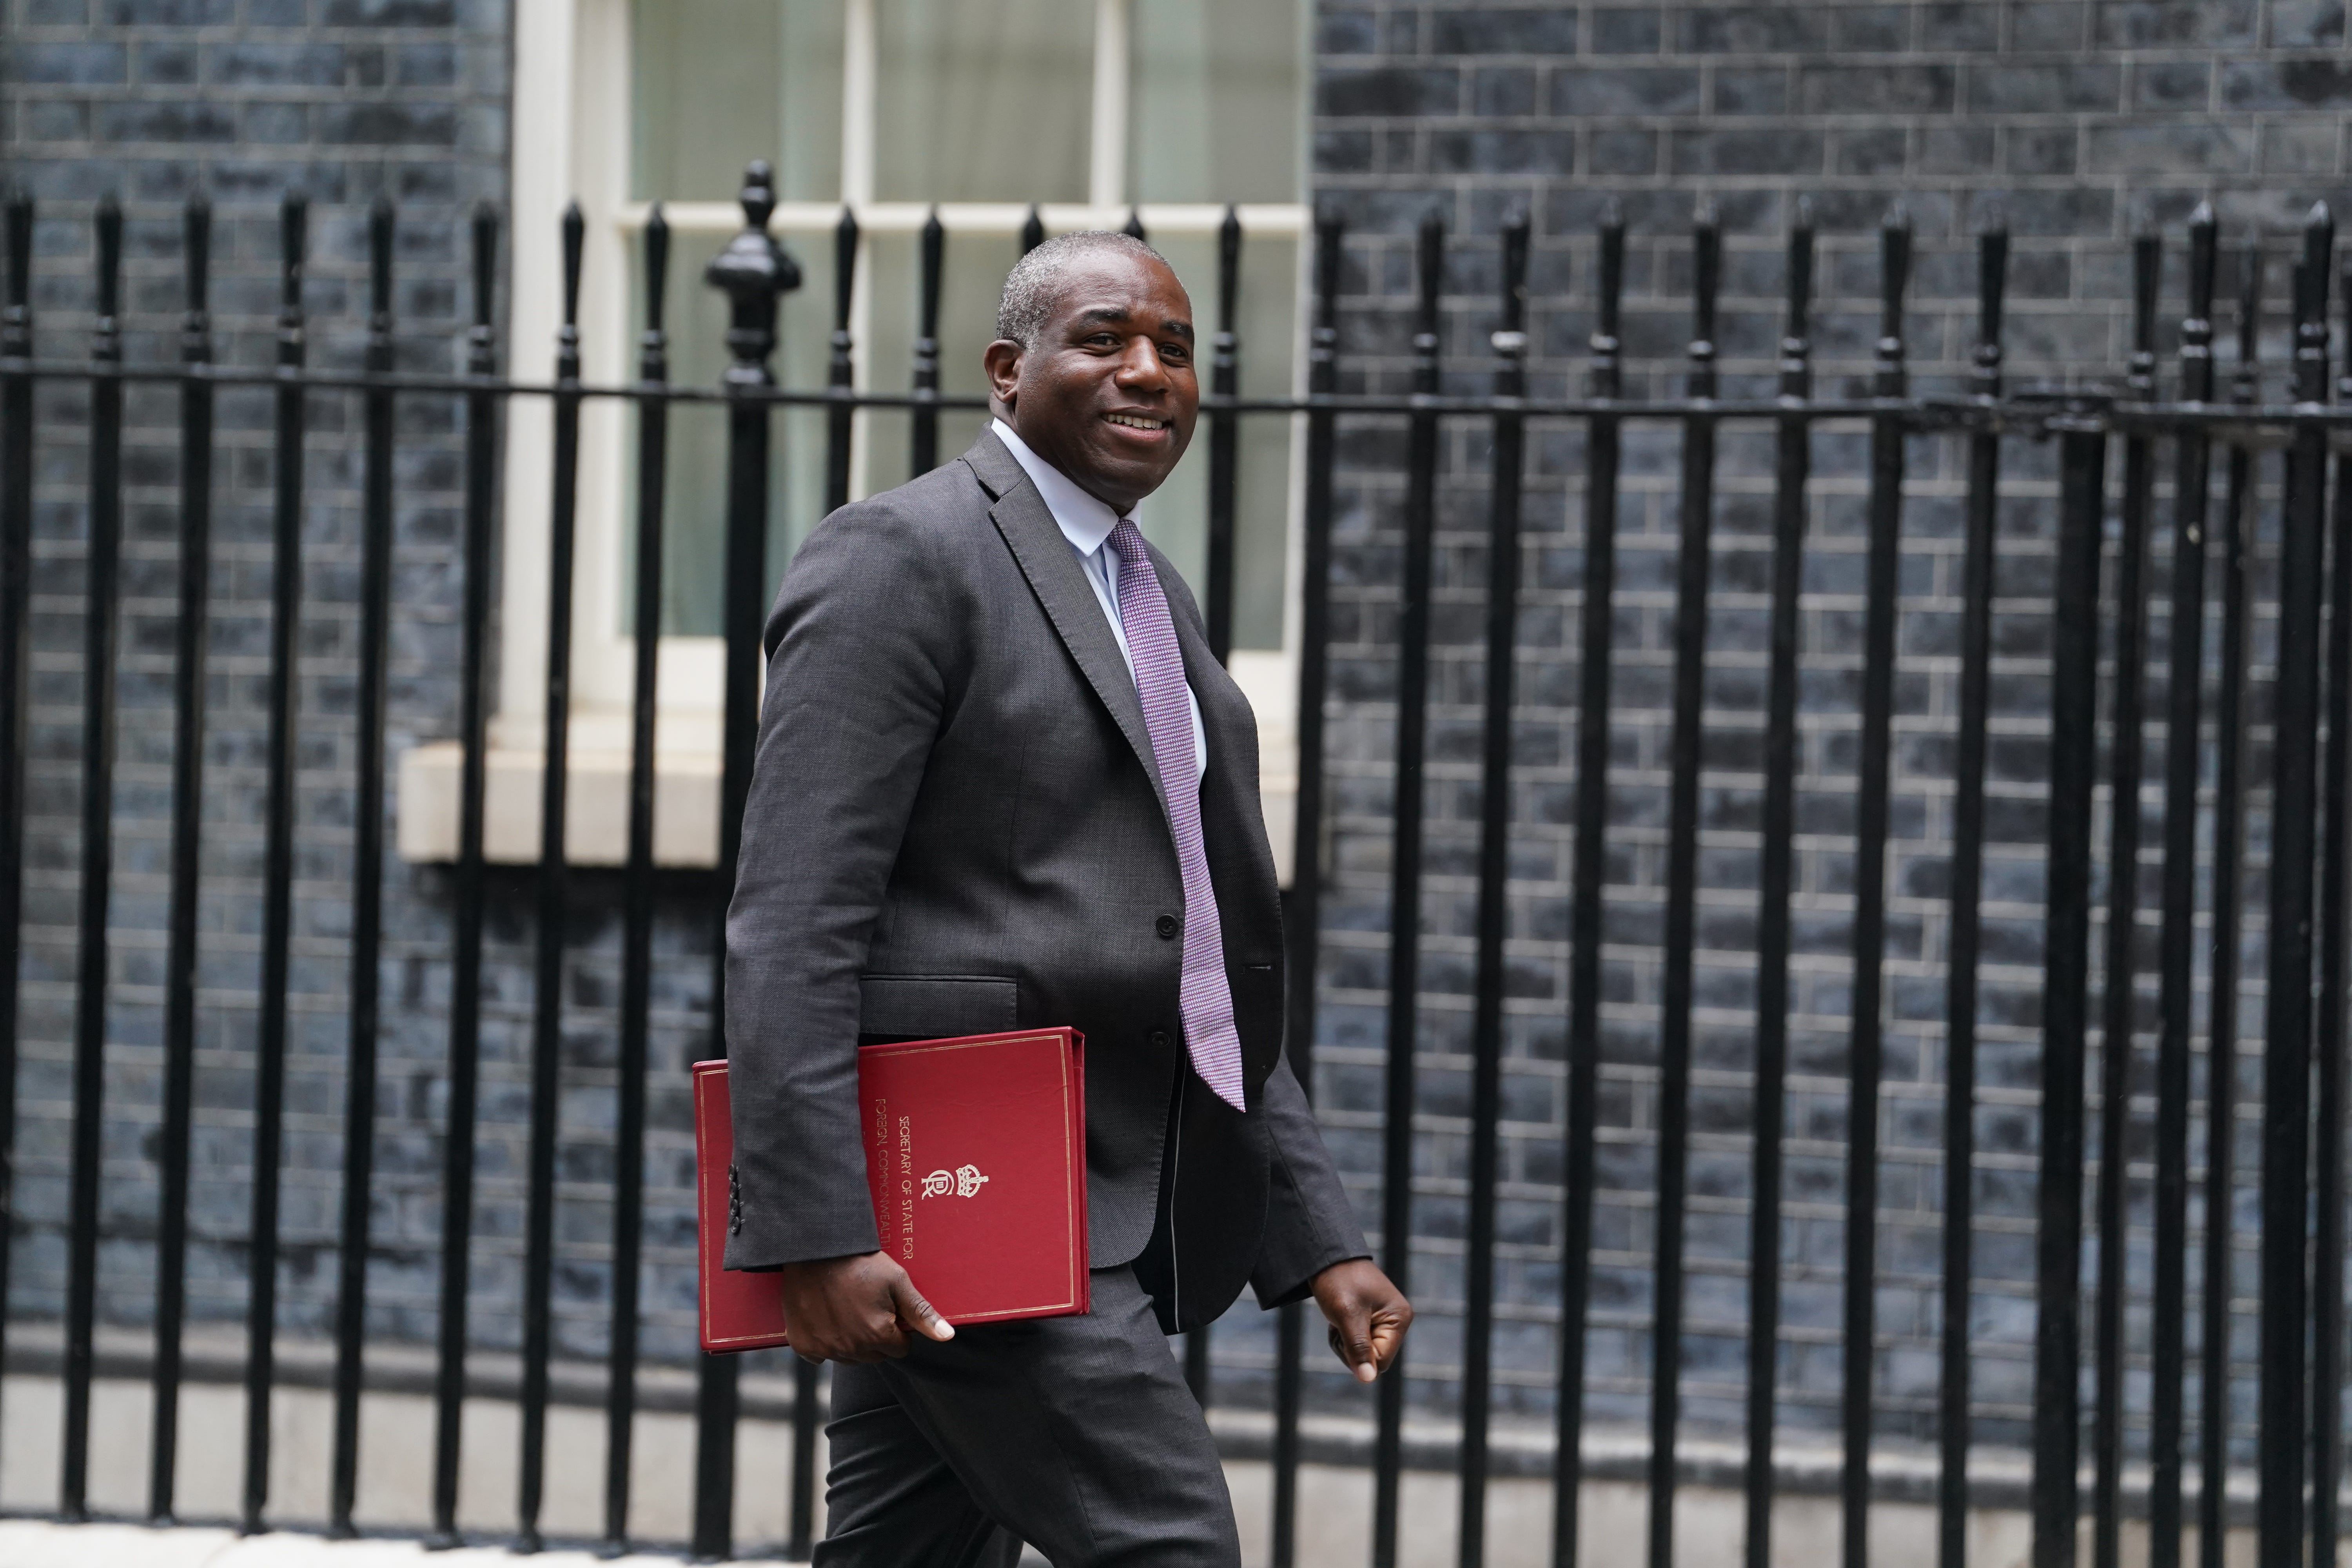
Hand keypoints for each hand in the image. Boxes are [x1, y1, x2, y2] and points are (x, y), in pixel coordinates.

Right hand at [775, 1251, 954, 1363]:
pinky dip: (824, 1342)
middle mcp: (851, 1349)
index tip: (888, 1310)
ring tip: (846, 1309)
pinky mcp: (802, 1344)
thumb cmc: (860, 1262)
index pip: (900, 1349)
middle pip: (875, 1356)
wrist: (816, 1249)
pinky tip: (825, 1318)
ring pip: (849, 1357)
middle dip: (876, 1337)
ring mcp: (825, 1349)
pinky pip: (820, 1356)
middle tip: (867, 1307)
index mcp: (878, 1335)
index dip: (897, 1329)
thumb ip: (921, 1313)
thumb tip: (948, 1336)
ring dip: (852, 1342)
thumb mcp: (897, 1282)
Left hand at [1310, 1258, 1410, 1383]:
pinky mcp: (1372, 1320)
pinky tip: (1338, 1318)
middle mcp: (1397, 1321)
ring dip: (1344, 1342)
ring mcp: (1385, 1320)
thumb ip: (1358, 1348)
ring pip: (1362, 1354)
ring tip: (1337, 1319)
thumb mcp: (1346, 1316)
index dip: (1358, 1355)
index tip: (1345, 1332)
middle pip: (1373, 1359)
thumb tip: (1368, 1379)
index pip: (1381, 1361)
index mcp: (1399, 1319)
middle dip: (1350, 1348)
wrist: (1326, 1257)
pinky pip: (1357, 1343)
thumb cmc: (1338, 1281)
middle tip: (1339, 1324)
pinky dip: (1343, 1336)